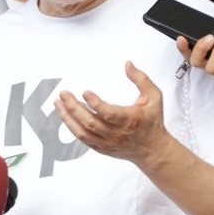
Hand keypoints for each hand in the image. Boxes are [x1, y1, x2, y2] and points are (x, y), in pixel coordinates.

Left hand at [54, 62, 171, 165]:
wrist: (152, 150)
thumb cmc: (152, 121)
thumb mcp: (154, 97)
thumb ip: (141, 79)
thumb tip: (128, 64)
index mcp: (129, 120)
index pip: (108, 114)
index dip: (95, 103)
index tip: (85, 92)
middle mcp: (116, 134)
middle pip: (90, 123)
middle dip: (74, 108)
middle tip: (64, 94)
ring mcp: (107, 143)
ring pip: (82, 132)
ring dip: (68, 118)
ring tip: (59, 103)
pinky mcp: (101, 148)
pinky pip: (82, 138)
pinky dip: (72, 127)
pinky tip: (66, 114)